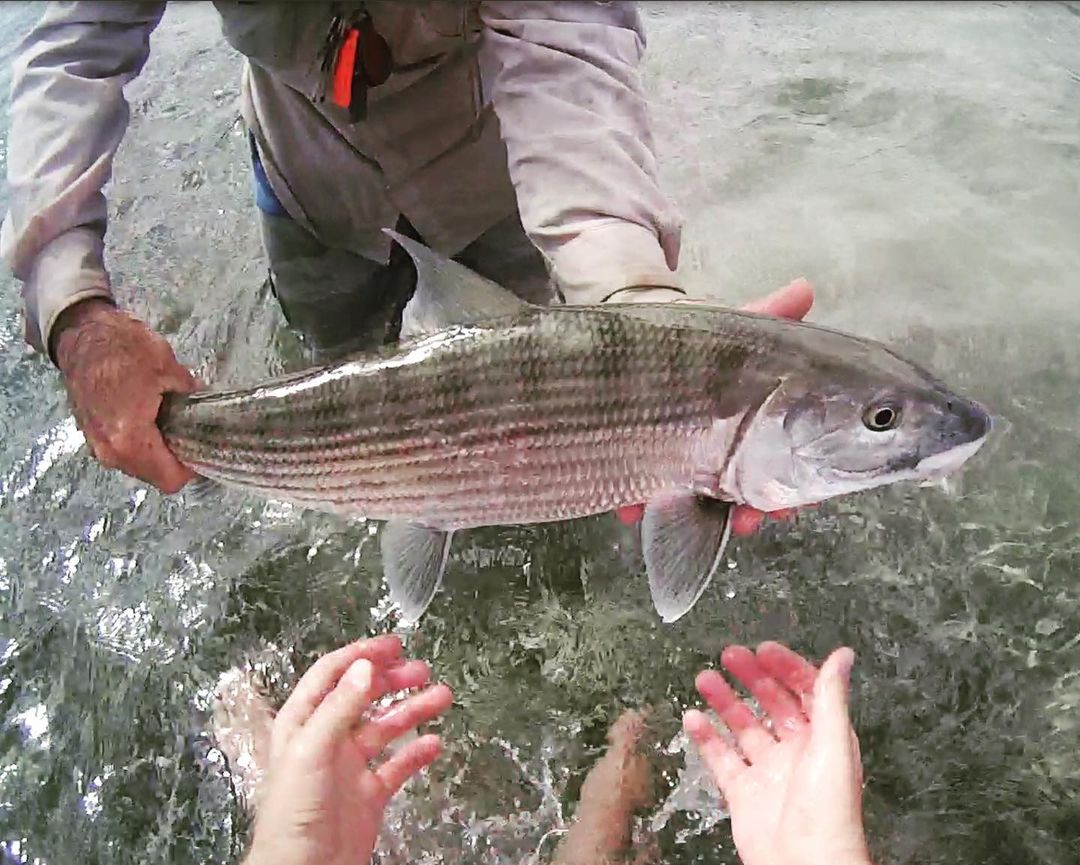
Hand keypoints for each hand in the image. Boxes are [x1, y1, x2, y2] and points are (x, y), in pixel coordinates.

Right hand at [52, 299, 197, 492]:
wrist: (81, 334)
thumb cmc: (124, 348)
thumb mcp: (169, 369)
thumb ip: (191, 396)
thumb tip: (206, 407)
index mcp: (130, 438)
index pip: (170, 479)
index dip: (192, 469)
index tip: (203, 448)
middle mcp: (110, 451)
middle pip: (154, 476)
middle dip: (175, 461)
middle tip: (192, 436)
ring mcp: (96, 445)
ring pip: (138, 467)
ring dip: (157, 454)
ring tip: (172, 426)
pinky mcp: (91, 436)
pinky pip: (123, 453)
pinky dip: (140, 445)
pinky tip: (152, 421)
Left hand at [245, 635, 452, 864]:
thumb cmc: (293, 812)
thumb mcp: (311, 750)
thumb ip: (339, 708)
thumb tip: (364, 666)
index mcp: (303, 722)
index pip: (331, 675)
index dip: (360, 655)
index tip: (391, 644)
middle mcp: (327, 739)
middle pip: (362, 697)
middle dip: (392, 679)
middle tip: (421, 669)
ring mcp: (349, 767)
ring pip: (386, 728)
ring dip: (412, 710)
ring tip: (441, 696)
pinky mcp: (368, 794)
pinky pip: (396, 766)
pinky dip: (416, 753)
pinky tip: (435, 743)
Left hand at [614, 278, 815, 532]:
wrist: (640, 345)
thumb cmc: (698, 344)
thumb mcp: (737, 330)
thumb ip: (771, 315)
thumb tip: (803, 291)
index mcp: (757, 427)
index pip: (787, 465)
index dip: (795, 488)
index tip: (791, 504)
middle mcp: (725, 451)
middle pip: (747, 491)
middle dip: (753, 509)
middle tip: (752, 519)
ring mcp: (684, 460)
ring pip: (700, 501)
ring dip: (700, 515)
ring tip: (695, 517)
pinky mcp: (642, 463)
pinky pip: (641, 490)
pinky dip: (634, 500)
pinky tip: (630, 508)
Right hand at [683, 642, 871, 864]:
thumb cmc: (828, 812)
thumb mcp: (834, 745)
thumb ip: (832, 698)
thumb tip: (843, 656)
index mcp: (823, 738)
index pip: (804, 691)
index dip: (785, 667)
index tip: (764, 650)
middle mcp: (796, 752)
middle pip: (771, 703)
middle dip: (751, 676)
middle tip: (730, 655)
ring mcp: (768, 772)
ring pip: (743, 726)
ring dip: (724, 701)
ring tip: (704, 679)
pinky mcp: (744, 792)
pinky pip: (722, 758)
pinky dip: (706, 737)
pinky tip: (693, 718)